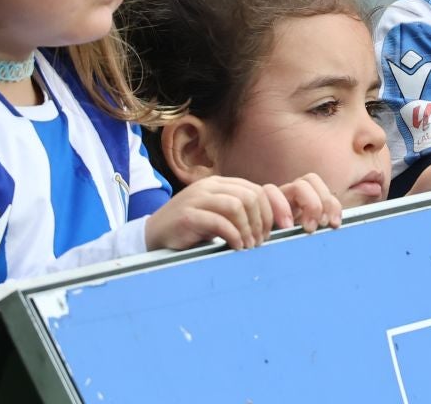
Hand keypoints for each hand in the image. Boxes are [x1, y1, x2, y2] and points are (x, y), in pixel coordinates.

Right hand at [143, 173, 339, 251]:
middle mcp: (210, 186)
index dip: (270, 211)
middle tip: (261, 242)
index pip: (255, 190)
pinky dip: (233, 235)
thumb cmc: (192, 229)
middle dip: (262, 221)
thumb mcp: (218, 216)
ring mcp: (197, 198)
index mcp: (220, 184)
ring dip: (248, 228)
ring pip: (236, 205)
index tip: (276, 232)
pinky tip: (236, 247)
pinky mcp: (188, 214)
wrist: (155, 235)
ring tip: (249, 246)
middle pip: (249, 196)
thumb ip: (238, 214)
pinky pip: (219, 221)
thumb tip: (272, 226)